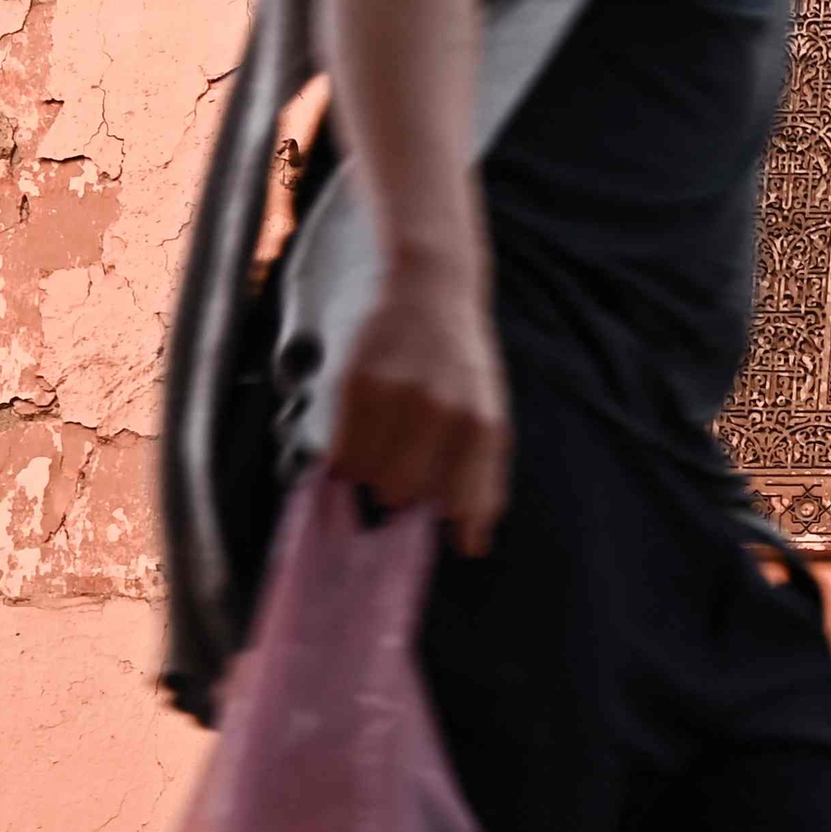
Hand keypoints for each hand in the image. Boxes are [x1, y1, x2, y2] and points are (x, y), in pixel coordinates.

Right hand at [322, 255, 510, 552]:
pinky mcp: (357, 384)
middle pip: (405, 496)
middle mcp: (444, 413)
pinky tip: (356, 443)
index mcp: (484, 425)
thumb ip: (482, 476)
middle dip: (400, 498)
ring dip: (369, 477)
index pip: (466, 505)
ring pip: (369, 477)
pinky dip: (344, 460)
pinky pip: (341, 451)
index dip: (455, 529)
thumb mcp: (488, 412)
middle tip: (399, 479)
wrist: (429, 286)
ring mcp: (398, 397)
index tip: (450, 540)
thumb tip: (471, 545)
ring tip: (378, 452)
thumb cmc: (460, 361)